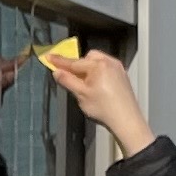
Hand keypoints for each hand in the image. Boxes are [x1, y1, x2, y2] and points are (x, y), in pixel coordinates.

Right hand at [38, 40, 154, 158]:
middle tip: (73, 77)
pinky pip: (107, 66)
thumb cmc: (103, 108)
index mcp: (97, 65)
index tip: (49, 56)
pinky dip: (99, 71)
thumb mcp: (81, 95)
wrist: (126, 119)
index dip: (60, 61)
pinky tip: (98, 84)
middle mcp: (109, 62)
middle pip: (88, 57)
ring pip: (98, 61)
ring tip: (86, 82)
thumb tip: (56, 71)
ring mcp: (117, 67)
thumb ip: (68, 81)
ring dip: (89, 67)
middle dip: (78, 64)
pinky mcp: (123, 74)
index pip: (74, 62)